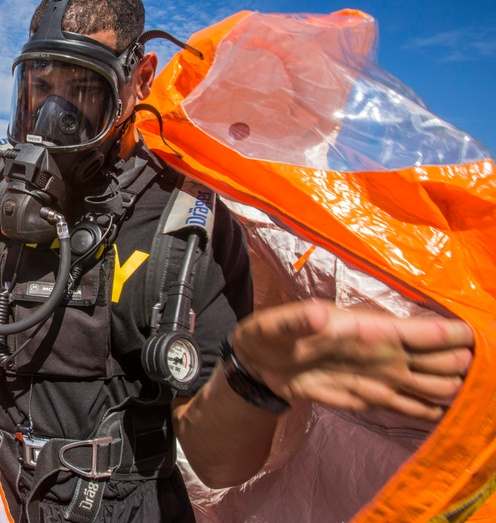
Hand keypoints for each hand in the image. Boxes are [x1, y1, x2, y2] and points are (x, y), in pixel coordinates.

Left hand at [233, 300, 473, 420]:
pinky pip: (410, 405)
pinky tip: (449, 416)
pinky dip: (430, 411)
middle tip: (483, 377)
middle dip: (461, 367)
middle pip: (438, 361)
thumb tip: (318, 315)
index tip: (478, 341)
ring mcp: (379, 376)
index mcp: (367, 330)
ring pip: (431, 383)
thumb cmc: (272, 334)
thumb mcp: (277, 326)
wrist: (258, 361)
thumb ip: (297, 322)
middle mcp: (382, 352)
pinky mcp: (369, 397)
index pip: (420, 332)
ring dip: (452, 389)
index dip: (453, 336)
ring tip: (477, 397)